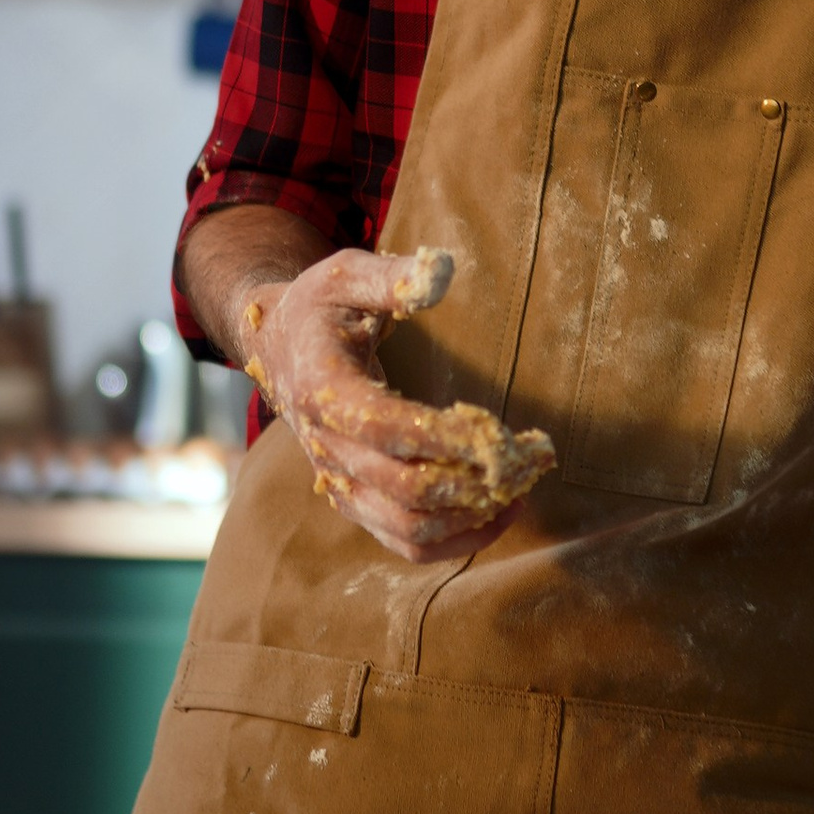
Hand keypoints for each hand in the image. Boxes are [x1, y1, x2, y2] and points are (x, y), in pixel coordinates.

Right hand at [238, 244, 553, 564]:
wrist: (279, 349)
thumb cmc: (319, 307)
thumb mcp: (346, 274)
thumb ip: (392, 277)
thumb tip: (440, 271)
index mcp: (322, 389)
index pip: (385, 429)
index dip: (446, 440)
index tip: (503, 436)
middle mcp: (326, 448)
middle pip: (404, 488)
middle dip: (477, 478)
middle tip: (533, 457)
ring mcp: (340, 482)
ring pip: (408, 527)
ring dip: (473, 515)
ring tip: (523, 485)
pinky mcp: (356, 501)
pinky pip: (406, 542)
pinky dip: (456, 539)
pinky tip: (499, 512)